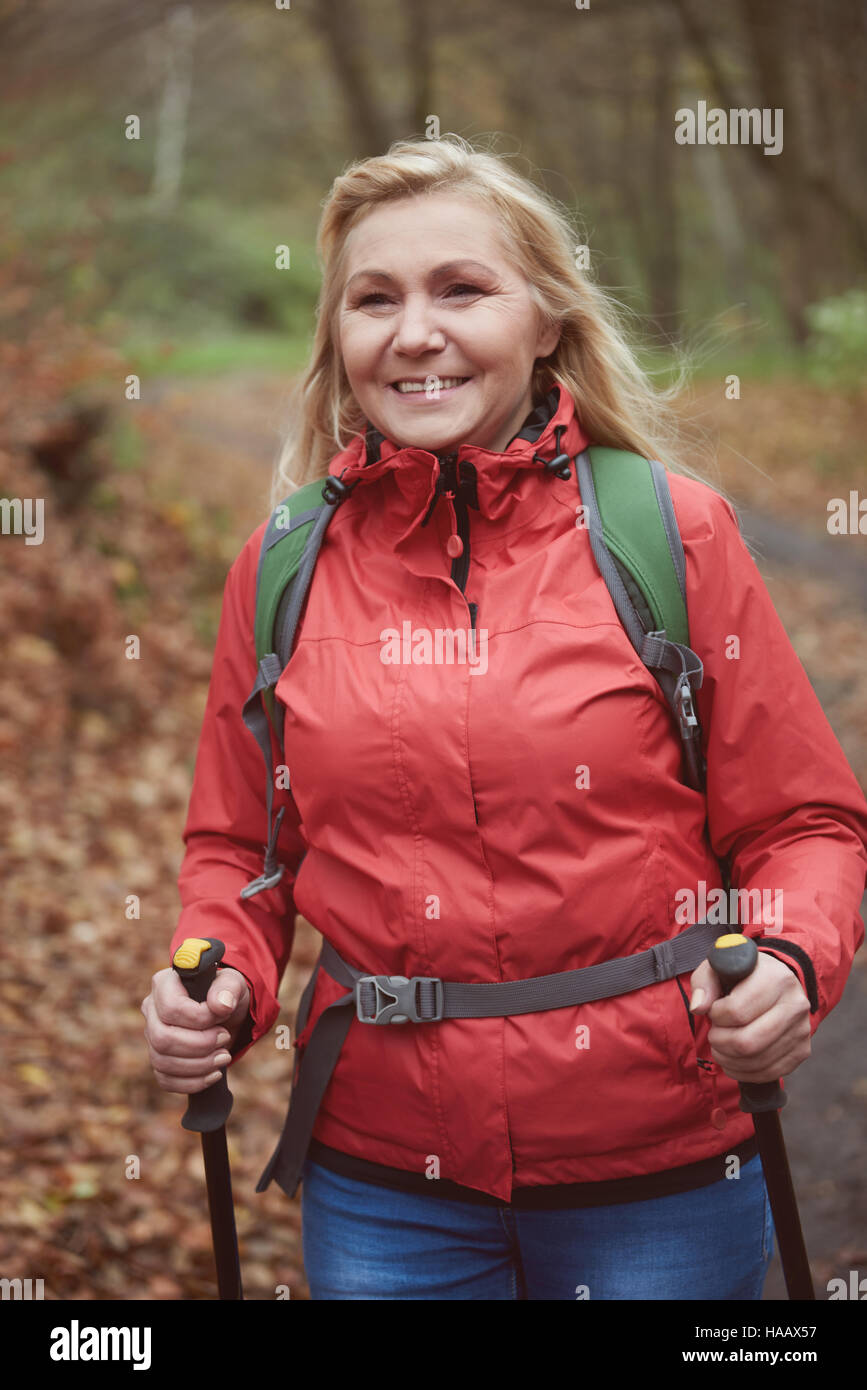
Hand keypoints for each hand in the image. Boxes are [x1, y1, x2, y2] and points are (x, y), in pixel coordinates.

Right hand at [142, 964, 250, 1094]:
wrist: (226, 1015)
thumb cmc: (225, 994)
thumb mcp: (233, 983)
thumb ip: (228, 988)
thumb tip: (221, 1004)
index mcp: (164, 984)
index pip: (171, 1008)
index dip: (199, 1018)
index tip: (223, 1016)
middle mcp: (151, 1010)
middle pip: (163, 1038)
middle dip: (200, 1044)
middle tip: (225, 1038)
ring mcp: (151, 1037)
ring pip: (162, 1061)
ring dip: (199, 1065)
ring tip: (224, 1056)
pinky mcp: (158, 1059)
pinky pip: (165, 1080)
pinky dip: (193, 1082)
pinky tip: (213, 1073)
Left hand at [688, 951, 810, 1083]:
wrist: (776, 984)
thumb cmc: (743, 976)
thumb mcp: (719, 968)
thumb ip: (704, 983)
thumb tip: (698, 1008)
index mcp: (776, 978)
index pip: (736, 1011)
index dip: (716, 1016)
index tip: (714, 1010)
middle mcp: (795, 1004)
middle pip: (746, 1042)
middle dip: (720, 1042)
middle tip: (714, 1033)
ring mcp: (802, 1030)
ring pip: (755, 1061)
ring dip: (728, 1059)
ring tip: (721, 1045)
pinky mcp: (802, 1051)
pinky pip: (768, 1073)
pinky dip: (743, 1072)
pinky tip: (733, 1058)